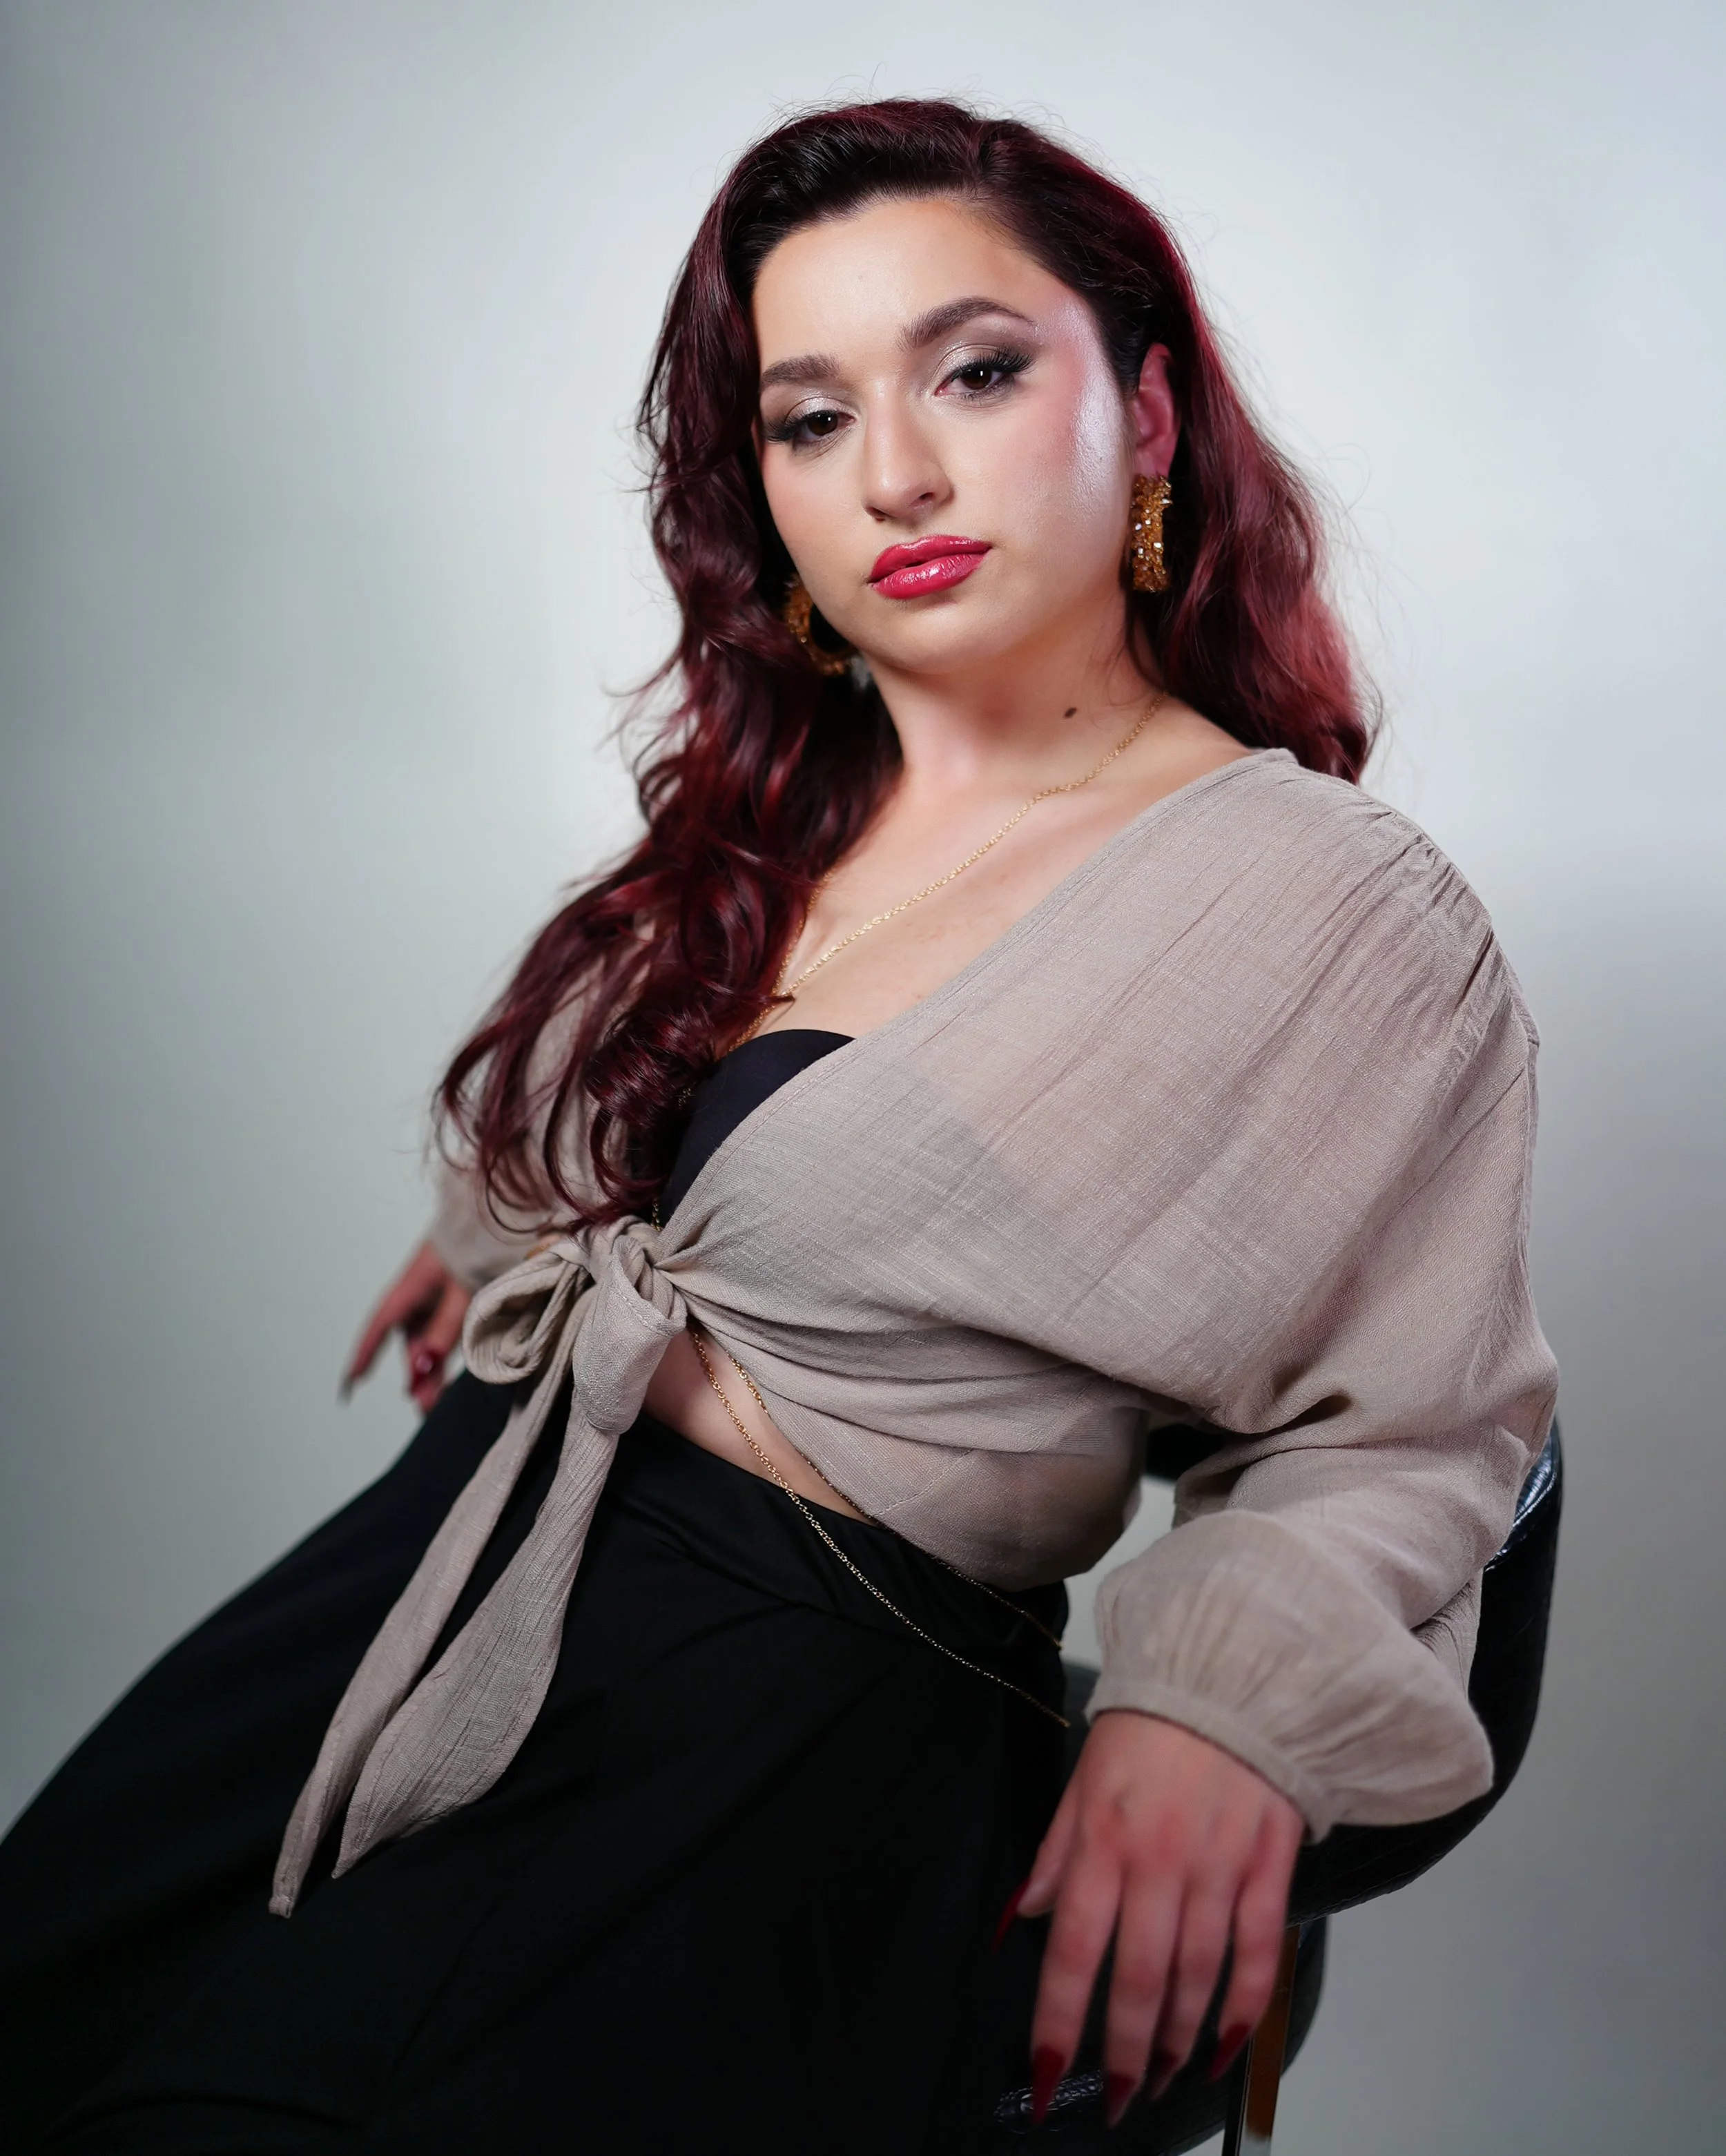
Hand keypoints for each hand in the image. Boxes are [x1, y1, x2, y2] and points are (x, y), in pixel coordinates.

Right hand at [342, 1239, 471, 1414]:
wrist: (501, 1214)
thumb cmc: (478, 1244)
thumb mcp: (463, 1290)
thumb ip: (444, 1328)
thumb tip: (421, 1367)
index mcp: (411, 1286)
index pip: (380, 1326)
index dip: (365, 1354)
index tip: (350, 1383)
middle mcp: (419, 1293)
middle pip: (410, 1341)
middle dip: (415, 1376)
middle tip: (425, 1409)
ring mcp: (438, 1294)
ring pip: (427, 1339)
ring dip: (431, 1369)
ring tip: (436, 1403)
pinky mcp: (456, 1295)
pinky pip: (444, 1331)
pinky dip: (444, 1353)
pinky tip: (445, 1375)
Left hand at [1018, 1709, 1301, 2128]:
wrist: (1231, 1672)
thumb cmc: (1149, 1726)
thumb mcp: (1083, 1781)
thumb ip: (1056, 1854)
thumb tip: (1024, 1920)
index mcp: (1103, 1841)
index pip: (1074, 1952)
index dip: (1059, 2024)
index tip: (1047, 2079)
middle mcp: (1158, 1864)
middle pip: (1137, 1982)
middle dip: (1120, 2053)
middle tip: (1111, 2098)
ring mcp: (1218, 1868)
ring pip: (1196, 1979)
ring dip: (1173, 2041)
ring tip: (1156, 2078)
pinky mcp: (1267, 1868)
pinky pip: (1259, 1954)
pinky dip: (1244, 2009)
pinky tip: (1224, 2045)